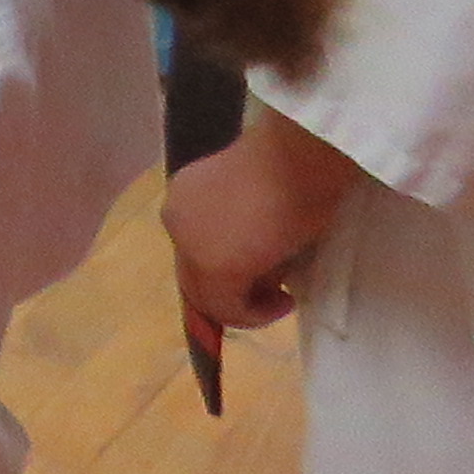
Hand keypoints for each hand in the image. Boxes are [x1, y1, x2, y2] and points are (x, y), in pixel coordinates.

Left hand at [167, 104, 363, 332]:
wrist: (297, 158)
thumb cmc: (292, 169)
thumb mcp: (258, 204)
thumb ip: (245, 236)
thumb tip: (256, 272)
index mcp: (184, 197)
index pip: (196, 249)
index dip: (230, 271)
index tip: (267, 278)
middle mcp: (175, 217)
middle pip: (195, 275)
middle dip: (235, 293)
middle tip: (277, 294)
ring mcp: (187, 243)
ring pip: (207, 295)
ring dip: (246, 306)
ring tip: (283, 298)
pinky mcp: (212, 268)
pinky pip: (226, 308)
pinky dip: (255, 315)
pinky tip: (285, 301)